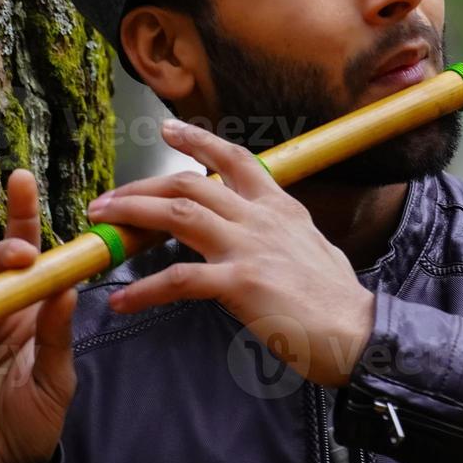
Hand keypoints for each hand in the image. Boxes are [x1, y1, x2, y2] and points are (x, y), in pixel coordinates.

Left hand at [85, 118, 375, 386]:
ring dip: (133, 217)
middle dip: (141, 189)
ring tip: (102, 227)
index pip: (235, 158)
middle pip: (189, 186)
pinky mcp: (241, 283)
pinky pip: (180, 279)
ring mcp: (249, 247)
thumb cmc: (338, 301)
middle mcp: (261, 218)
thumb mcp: (312, 247)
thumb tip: (260, 234)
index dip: (199, 142)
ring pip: (178, 216)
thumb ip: (280, 233)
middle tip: (108, 199)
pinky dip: (145, 289)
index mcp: (280, 208)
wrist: (359, 332)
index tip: (171, 130)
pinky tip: (123, 300)